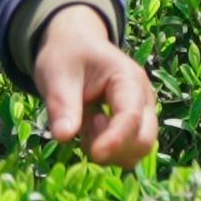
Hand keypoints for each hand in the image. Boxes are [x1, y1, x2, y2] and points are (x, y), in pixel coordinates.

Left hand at [32, 5, 156, 168]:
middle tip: (83, 134)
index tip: (93, 154)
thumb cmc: (66, 56)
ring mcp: (142, 114)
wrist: (74, 46)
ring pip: (138, 150)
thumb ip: (62, 105)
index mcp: (128, 79)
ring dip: (111, 153)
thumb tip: (63, 137)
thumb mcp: (56, 74)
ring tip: (86, 128)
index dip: (115, 140)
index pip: (131, 116)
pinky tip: (92, 134)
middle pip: (144, 139)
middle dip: (114, 149)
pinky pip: (129, 151)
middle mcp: (143, 98)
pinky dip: (110, 153)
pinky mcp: (135, 126)